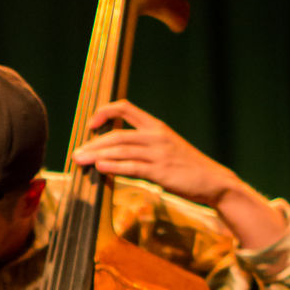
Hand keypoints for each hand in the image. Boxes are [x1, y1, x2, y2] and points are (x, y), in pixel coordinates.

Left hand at [72, 102, 285, 247]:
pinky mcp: (161, 172)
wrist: (213, 181)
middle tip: (76, 153)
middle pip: (117, 134)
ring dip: (97, 156)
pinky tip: (99, 168)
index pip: (126, 108)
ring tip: (80, 161)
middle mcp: (156, 136)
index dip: (105, 112)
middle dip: (93, 144)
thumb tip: (116, 151)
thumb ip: (144, 145)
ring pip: (121, 150)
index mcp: (157, 126)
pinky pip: (132, 167)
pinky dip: (113, 167)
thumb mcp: (167, 147)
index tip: (90, 124)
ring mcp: (159, 154)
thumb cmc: (187, 167)